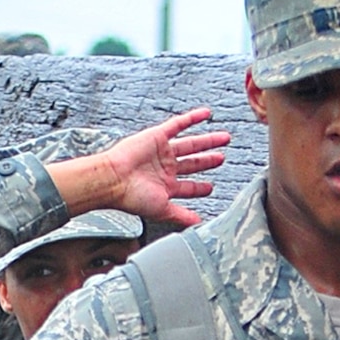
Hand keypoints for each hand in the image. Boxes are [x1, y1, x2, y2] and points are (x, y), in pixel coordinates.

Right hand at [47, 109, 229, 229]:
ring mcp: (162, 151)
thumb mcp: (163, 210)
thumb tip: (199, 225)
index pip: (188, 187)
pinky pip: (178, 124)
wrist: (115, 179)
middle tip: (222, 158)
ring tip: (225, 138)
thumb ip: (182, 216)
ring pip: (190, 144)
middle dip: (208, 161)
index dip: (201, 188)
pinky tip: (207, 114)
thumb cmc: (133, 197)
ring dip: (207, 141)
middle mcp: (165, 168)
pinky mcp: (158, 136)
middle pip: (193, 163)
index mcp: (166, 186)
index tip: (211, 188)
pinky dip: (193, 118)